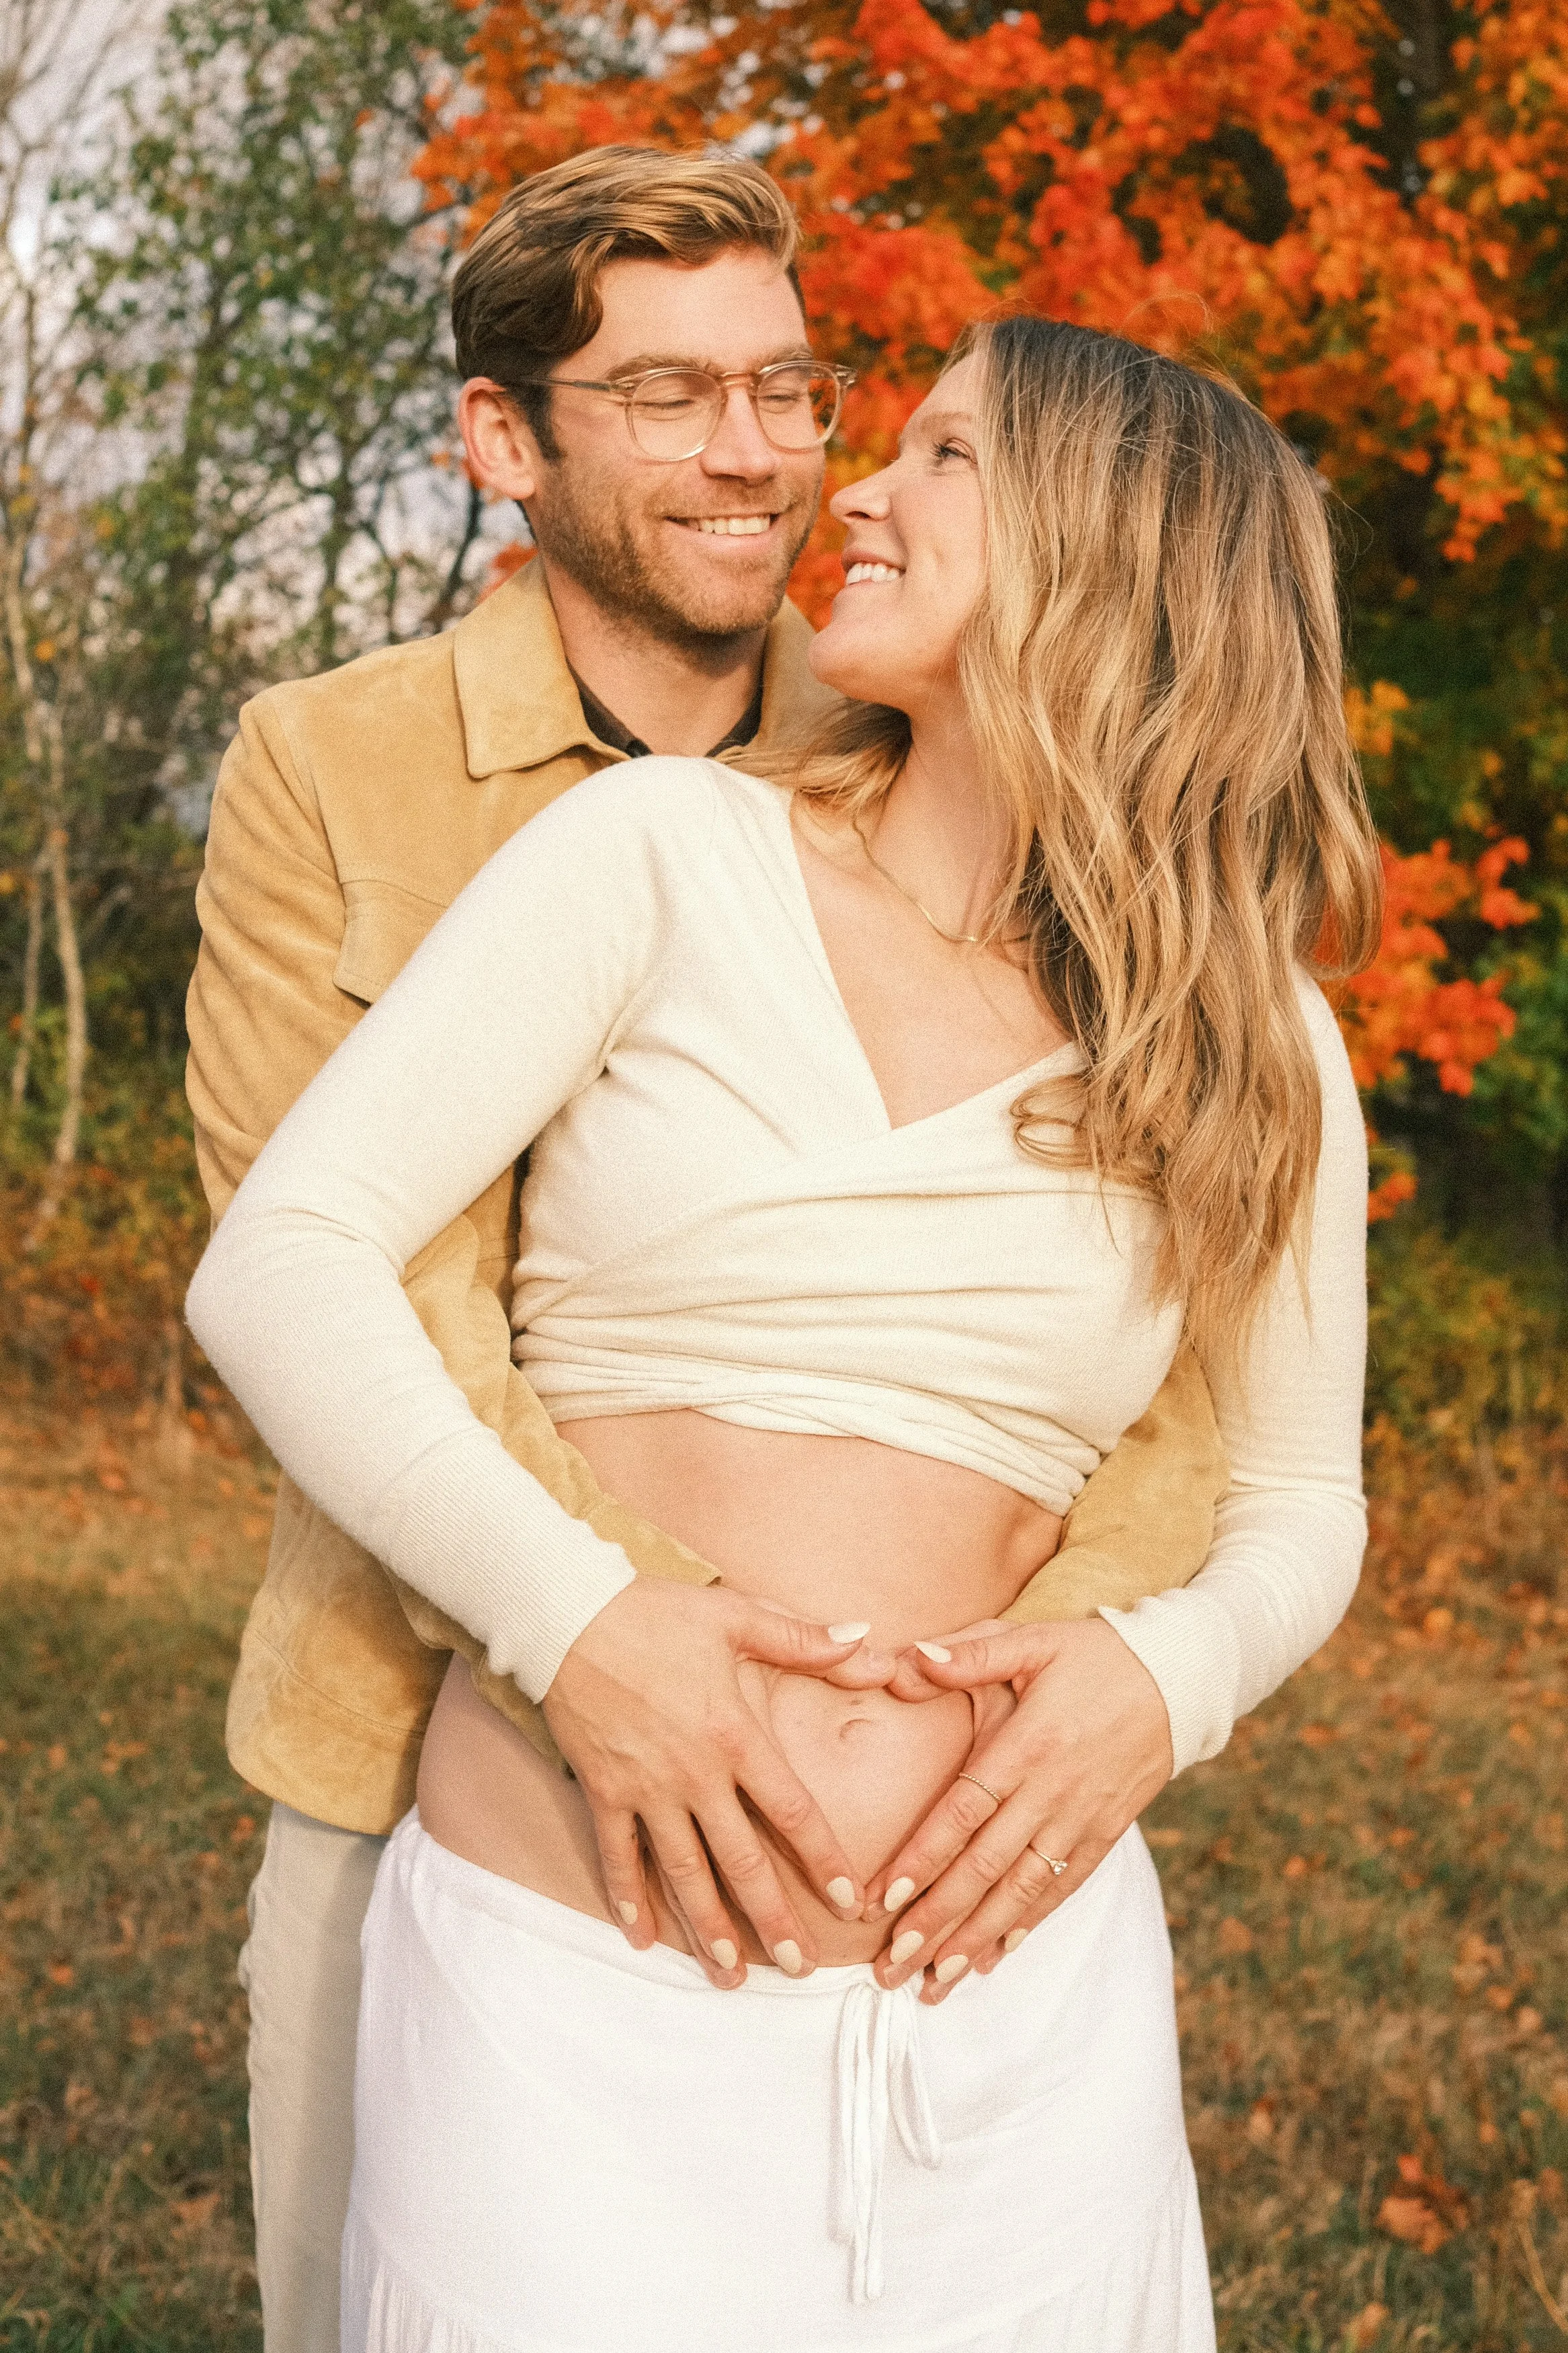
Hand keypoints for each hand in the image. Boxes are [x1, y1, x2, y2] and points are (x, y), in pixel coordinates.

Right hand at [542, 1580, 893, 1987]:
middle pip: (742, 1861)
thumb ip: (805, 1640)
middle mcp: (694, 1774)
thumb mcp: (736, 1615)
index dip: (823, 1859)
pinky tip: (642, 1937)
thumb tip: (870, 1644)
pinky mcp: (602, 1790)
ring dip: (707, 1928)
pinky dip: (628, 1898)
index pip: (792, 1811)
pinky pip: (618, 1855)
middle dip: (772, 1920)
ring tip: (729, 1975)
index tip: (850, 1903)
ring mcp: (645, 1788)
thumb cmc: (656, 1613)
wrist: (567, 1615)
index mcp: (735, 1735)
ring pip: (682, 1872)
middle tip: (799, 1968)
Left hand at [863, 1619, 1172, 2004]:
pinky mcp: (1106, 1833)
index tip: (884, 1900)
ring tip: (935, 1981)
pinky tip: (994, 1957)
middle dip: (937, 1921)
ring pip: (1022, 1891)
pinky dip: (1028, 1925)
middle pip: (985, 1867)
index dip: (924, 1858)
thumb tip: (910, 1657)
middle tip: (892, 1966)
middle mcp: (1052, 1792)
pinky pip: (1063, 1888)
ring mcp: (1082, 1819)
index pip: (964, 1813)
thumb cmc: (1095, 1656)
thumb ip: (971, 1653)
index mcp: (1027, 1745)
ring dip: (976, 1939)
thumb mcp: (1033, 1640)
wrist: (1179, 1678)